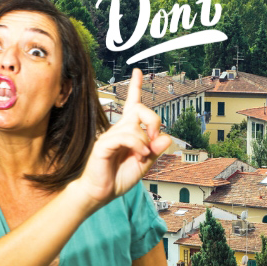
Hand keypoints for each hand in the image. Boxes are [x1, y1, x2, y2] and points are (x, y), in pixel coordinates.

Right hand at [76, 67, 172, 210]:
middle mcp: (118, 129)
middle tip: (155, 139)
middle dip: (154, 120)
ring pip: (135, 125)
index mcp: (127, 132)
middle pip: (139, 108)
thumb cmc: (118, 178)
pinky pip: (125, 136)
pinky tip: (138, 155)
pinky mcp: (103, 144)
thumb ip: (155, 151)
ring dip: (145, 142)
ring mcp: (110, 135)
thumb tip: (167, 137)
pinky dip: (137, 145)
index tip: (138, 72)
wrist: (100, 193)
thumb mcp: (144, 164)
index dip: (136, 87)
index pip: (132, 104)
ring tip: (142, 156)